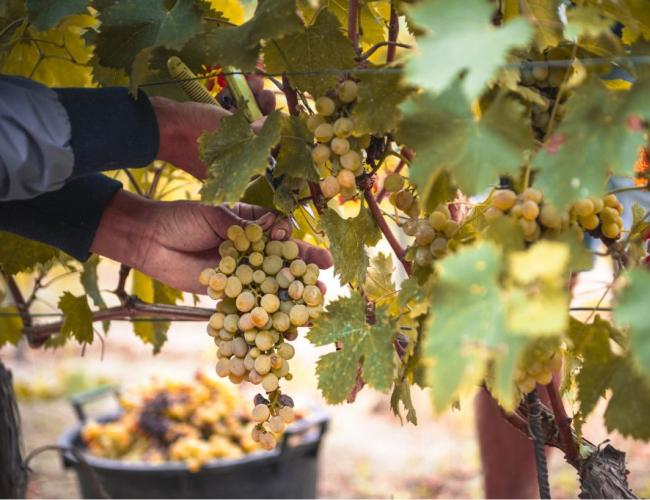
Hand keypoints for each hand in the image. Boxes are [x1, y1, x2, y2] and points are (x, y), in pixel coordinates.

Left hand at [91, 191, 331, 293]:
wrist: (149, 240)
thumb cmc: (182, 219)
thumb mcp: (217, 215)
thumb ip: (245, 226)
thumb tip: (278, 227)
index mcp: (252, 225)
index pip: (281, 233)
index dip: (294, 242)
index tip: (305, 247)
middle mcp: (251, 250)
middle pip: (282, 262)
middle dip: (304, 272)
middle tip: (324, 281)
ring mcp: (241, 273)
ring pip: (271, 285)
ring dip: (291, 297)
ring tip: (313, 306)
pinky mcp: (227, 293)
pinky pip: (250, 304)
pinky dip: (265, 314)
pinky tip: (283, 324)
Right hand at [151, 75, 275, 179]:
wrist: (158, 124)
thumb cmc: (194, 131)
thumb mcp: (231, 129)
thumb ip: (257, 130)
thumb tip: (277, 126)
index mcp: (236, 172)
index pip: (265, 152)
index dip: (274, 130)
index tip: (278, 112)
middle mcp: (229, 163)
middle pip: (255, 135)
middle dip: (262, 111)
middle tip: (266, 94)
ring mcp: (218, 149)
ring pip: (241, 124)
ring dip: (249, 101)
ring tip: (254, 82)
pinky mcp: (208, 135)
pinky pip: (226, 119)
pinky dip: (233, 103)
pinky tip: (240, 84)